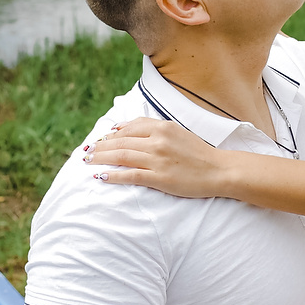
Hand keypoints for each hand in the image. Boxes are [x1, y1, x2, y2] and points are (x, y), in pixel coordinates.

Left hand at [83, 117, 233, 198]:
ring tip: (87, 162)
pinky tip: (101, 176)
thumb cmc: (199, 153)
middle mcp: (158, 140)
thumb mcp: (177, 132)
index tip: (99, 141)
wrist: (219, 170)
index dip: (110, 135)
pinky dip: (114, 175)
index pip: (128, 128)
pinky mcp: (160, 177)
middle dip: (100, 147)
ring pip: (122, 156)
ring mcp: (158, 159)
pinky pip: (131, 175)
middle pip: (121, 142)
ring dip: (101, 158)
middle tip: (85, 152)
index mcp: (162, 127)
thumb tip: (123, 128)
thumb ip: (153, 128)